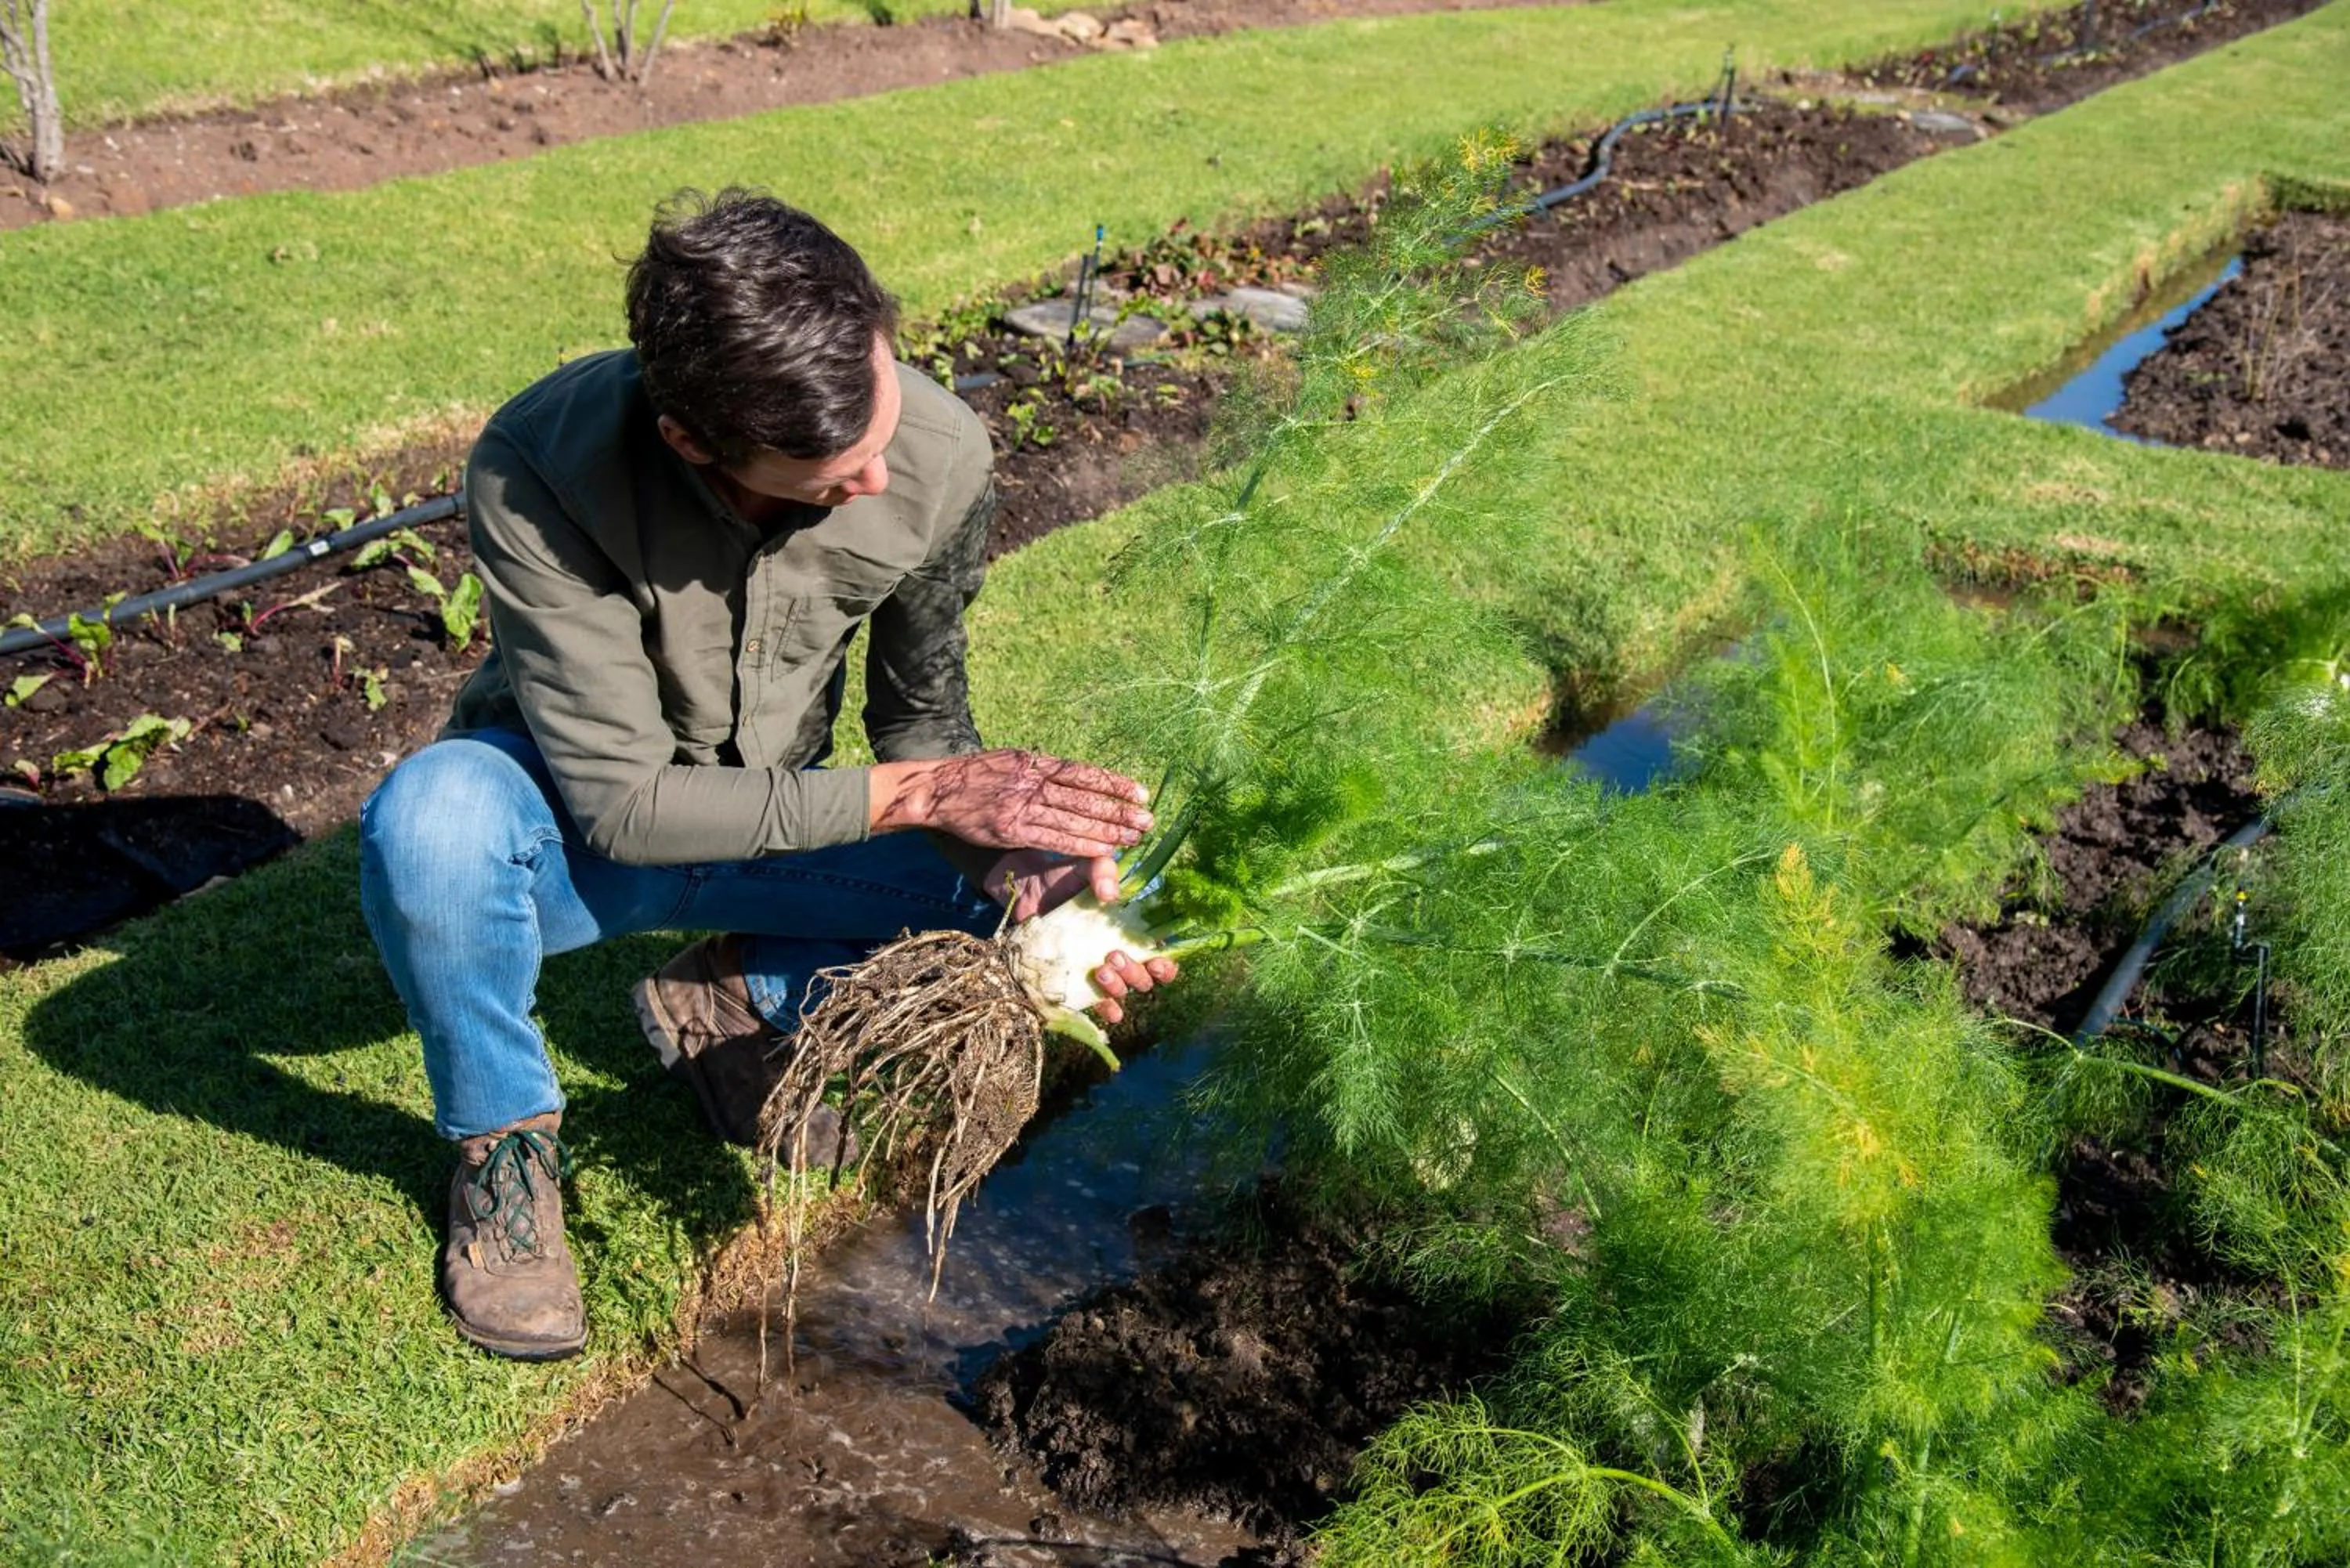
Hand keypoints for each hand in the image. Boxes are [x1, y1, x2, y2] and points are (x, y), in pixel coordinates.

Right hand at [871, 749, 1151, 859]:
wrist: (937, 789)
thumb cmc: (975, 776)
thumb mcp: (1011, 760)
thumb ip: (1041, 770)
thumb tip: (1074, 777)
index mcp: (1034, 762)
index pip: (1082, 772)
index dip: (1113, 782)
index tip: (1139, 791)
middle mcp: (1031, 781)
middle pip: (1084, 796)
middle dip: (1118, 809)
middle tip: (1147, 819)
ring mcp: (1021, 806)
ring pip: (1073, 818)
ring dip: (1107, 829)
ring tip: (1133, 836)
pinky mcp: (1011, 829)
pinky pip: (1054, 838)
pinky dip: (1080, 844)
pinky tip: (1102, 850)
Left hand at [981, 849, 1179, 1025]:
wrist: (1026, 891)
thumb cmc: (1063, 878)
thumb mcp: (1085, 867)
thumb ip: (1103, 870)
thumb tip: (1111, 895)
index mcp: (1129, 929)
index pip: (1158, 953)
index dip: (1165, 964)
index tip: (1155, 959)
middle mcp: (1117, 952)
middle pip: (1143, 978)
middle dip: (1135, 973)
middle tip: (1113, 956)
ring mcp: (1096, 969)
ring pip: (1122, 991)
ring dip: (1118, 987)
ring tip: (1100, 969)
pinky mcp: (1074, 981)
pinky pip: (1095, 1003)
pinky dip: (1105, 1009)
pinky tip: (1108, 1010)